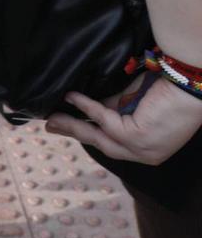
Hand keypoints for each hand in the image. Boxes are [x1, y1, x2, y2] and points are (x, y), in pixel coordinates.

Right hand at [47, 78, 201, 164]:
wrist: (189, 83)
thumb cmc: (169, 88)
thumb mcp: (135, 102)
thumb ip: (113, 107)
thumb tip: (84, 104)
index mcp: (149, 149)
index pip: (113, 143)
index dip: (88, 133)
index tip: (65, 126)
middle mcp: (146, 155)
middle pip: (102, 145)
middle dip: (74, 134)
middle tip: (50, 126)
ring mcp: (142, 150)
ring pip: (99, 139)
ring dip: (73, 126)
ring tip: (51, 117)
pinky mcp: (137, 138)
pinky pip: (104, 122)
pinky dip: (86, 107)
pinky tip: (72, 97)